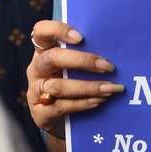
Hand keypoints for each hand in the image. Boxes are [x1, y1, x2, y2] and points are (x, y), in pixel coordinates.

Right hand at [27, 20, 123, 139]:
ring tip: (110, 88)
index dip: (58, 30)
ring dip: (88, 87)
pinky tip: (98, 101)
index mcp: (44, 51)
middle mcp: (37, 69)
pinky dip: (82, 103)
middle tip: (107, 66)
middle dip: (82, 61)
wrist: (62, 121)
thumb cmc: (73, 83)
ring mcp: (35, 91)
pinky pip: (61, 106)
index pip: (41, 32)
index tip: (80, 37)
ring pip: (59, 86)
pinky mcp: (40, 113)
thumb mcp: (75, 67)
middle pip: (52, 58)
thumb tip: (114, 47)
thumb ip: (86, 54)